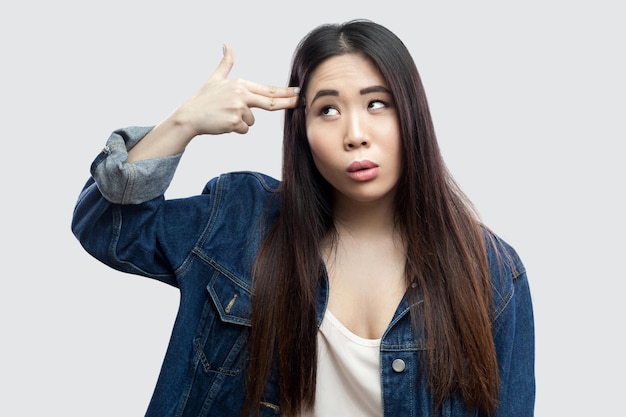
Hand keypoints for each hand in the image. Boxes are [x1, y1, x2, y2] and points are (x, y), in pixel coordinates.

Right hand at [176, 44, 299, 135]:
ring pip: (251, 121)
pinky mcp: (234, 122)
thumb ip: (225, 63)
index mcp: (240, 84)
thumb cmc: (203, 99)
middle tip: (301, 102)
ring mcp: (238, 108)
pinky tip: (223, 123)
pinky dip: (235, 129)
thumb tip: (226, 45)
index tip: (298, 92)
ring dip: (241, 122)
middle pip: (270, 102)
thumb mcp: (215, 78)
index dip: (285, 92)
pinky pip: (244, 129)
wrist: (189, 116)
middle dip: (288, 102)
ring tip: (226, 115)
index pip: (268, 90)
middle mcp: (241, 94)